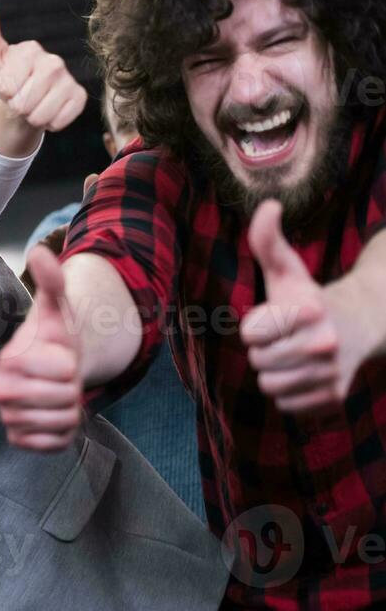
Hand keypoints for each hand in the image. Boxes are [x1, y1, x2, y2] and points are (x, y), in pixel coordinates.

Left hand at [0, 0, 86, 132]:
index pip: (7, 86)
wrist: (25, 100)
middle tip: (20, 97)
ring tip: (33, 104)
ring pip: (40, 115)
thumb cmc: (7, 78)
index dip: (3, 92)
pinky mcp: (79, 96)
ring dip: (32, 116)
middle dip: (17, 106)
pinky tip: (49, 110)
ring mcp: (68, 78)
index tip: (7, 85)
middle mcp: (54, 61)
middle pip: (24, 102)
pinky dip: (49, 123)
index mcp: (30, 49)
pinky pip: (58, 121)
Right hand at [0, 245, 83, 449]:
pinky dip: (64, 432)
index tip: (58, 358)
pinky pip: (56, 444)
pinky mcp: (18, 440)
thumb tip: (41, 251)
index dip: (72, 364)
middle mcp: (1, 392)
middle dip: (73, 388)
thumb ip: (51, 282)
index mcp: (10, 361)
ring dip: (71, 409)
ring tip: (58, 395)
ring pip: (64, 422)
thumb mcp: (56, 309)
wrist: (50, 369)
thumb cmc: (53, 340)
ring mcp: (8, 419)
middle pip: (66, 398)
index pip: (65, 372)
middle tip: (60, 379)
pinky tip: (53, 414)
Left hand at [242, 200, 367, 411]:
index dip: (255, 327)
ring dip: (275, 373)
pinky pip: (285, 405)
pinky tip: (306, 374)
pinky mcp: (334, 397)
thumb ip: (267, 240)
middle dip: (264, 351)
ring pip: (270, 386)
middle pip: (258, 362)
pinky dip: (290, 393)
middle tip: (285, 338)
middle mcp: (325, 343)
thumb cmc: (307, 298)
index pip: (250, 333)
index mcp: (309, 310)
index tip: (274, 318)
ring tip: (294, 355)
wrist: (359, 326)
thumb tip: (269, 205)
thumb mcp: (287, 270)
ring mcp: (333, 373)